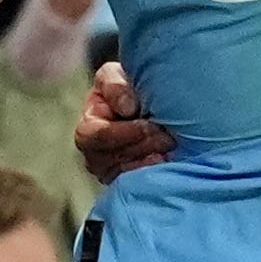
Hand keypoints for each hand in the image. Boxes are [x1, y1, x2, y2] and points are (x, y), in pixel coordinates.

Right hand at [77, 59, 176, 181]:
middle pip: (110, 158)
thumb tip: (127, 108)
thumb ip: (115, 85)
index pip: (95, 136)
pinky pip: (136, 185)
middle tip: (168, 137)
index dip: (124, 131)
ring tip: (171, 148)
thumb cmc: (130, 88)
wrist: (153, 106)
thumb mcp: (117, 76)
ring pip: (124, 173)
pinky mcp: (126, 183)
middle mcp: (93, 153)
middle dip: (142, 146)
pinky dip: (153, 174)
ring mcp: (109, 171)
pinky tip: (170, 163)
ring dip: (150, 159)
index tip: (151, 123)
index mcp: (88, 125)